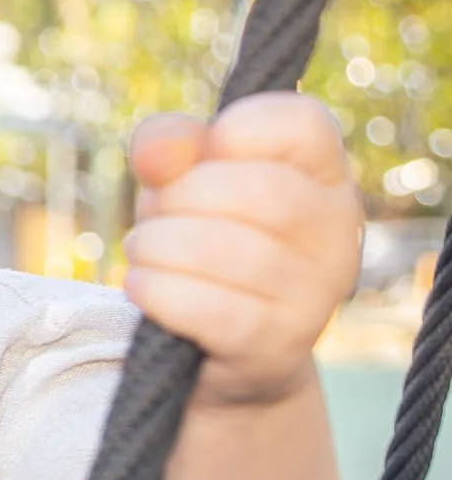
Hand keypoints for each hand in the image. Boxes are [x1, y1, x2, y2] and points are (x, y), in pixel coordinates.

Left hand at [123, 93, 362, 404]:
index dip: (234, 129)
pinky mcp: (276, 345)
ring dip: (157, 245)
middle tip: (154, 217)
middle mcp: (336, 234)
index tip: (199, 157)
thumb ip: (171, 144)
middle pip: (253, 189)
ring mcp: (314, 295)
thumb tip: (156, 155)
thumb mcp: (188, 181)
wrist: (224, 356)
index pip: (301, 123)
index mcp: (326, 176)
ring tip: (144, 252)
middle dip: (177, 197)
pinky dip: (156, 291)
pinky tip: (144, 286)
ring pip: (222, 249)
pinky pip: (206, 308)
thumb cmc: (207, 246)